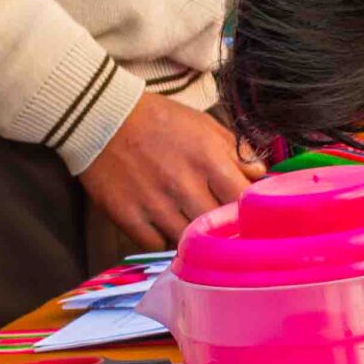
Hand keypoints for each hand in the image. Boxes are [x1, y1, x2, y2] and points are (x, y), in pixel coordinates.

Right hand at [77, 93, 263, 250]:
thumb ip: (236, 150)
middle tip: (224, 229)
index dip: (250, 213)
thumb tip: (262, 175)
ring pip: (188, 241)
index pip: (242, 200)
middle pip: (217, 226)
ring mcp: (154, 203)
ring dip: (195, 239)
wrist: (101, 117)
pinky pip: (156, 246)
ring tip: (195, 229)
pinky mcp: (128, 216)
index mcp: (207, 158)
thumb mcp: (203, 125)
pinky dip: (164, 241)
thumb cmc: (159, 120)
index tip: (251, 217)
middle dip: (224, 230)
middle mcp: (182, 183)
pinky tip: (166, 228)